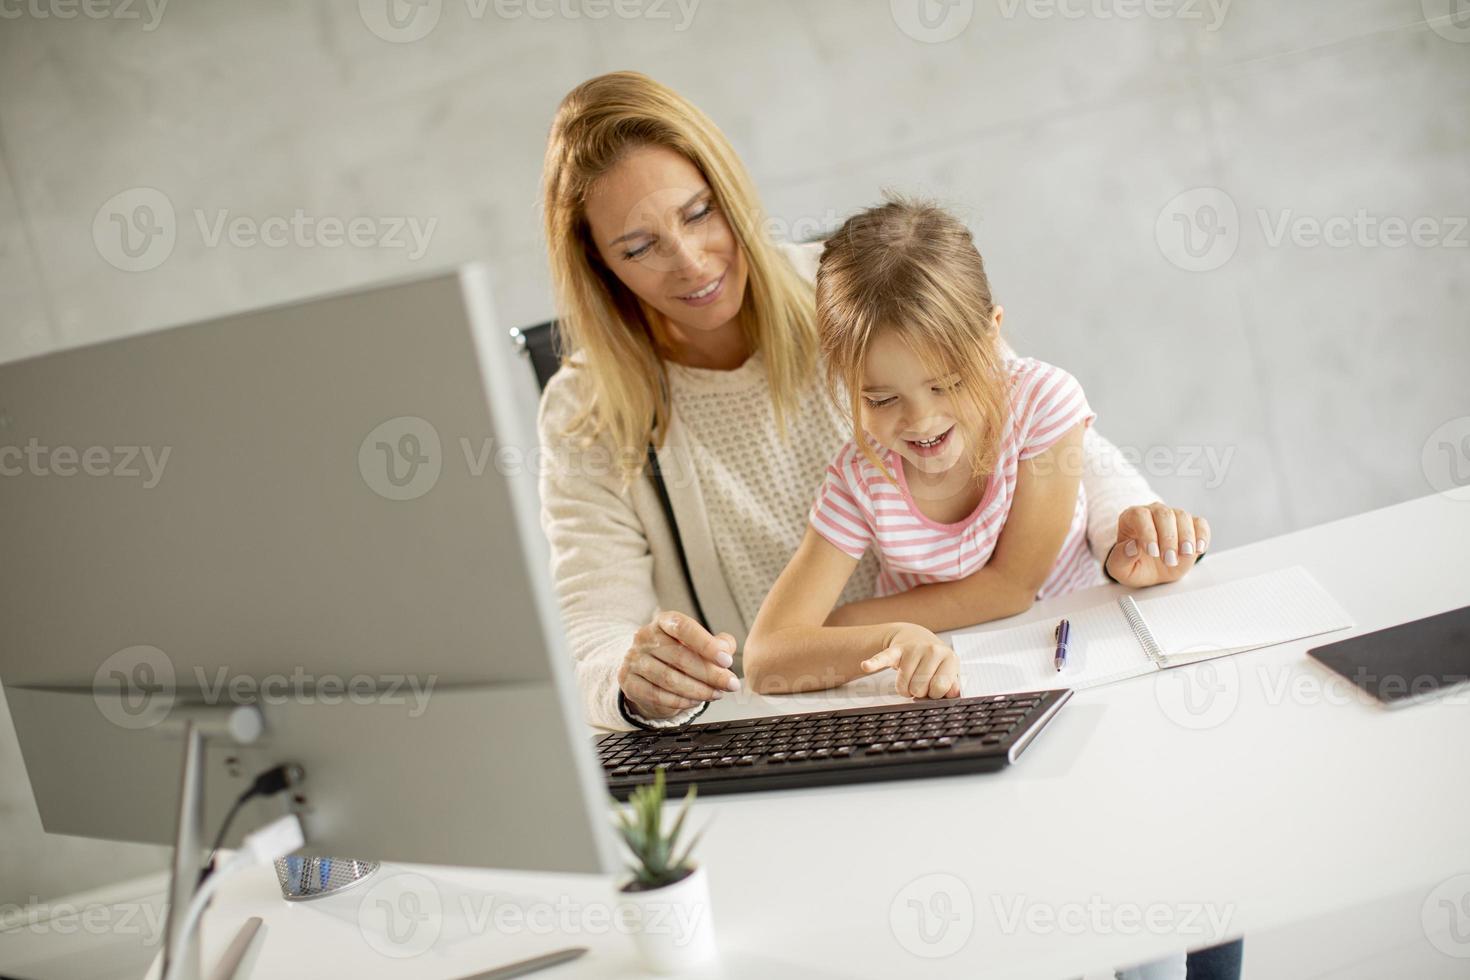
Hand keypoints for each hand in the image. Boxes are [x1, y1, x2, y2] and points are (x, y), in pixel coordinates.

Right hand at [618, 610, 740, 719]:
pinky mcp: (629, 683)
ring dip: (698, 690)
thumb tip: (726, 649)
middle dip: (710, 674)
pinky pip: (657, 695)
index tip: (727, 660)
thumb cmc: (679, 655)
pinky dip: (681, 701)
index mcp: (663, 622)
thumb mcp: (700, 645)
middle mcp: (644, 638)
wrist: (647, 674)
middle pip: (679, 656)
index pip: (683, 627)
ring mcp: (633, 660)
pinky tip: (696, 701)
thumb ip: (718, 644)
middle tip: (730, 684)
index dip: (706, 644)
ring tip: (717, 694)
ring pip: (669, 679)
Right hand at [858, 624, 962, 698]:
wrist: (914, 636)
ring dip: (903, 688)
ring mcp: (913, 649)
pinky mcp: (895, 650)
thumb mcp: (948, 670)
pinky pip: (883, 658)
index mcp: (949, 658)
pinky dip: (874, 663)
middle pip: (919, 689)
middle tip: (920, 681)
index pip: (940, 688)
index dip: (934, 694)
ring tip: (910, 678)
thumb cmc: (933, 660)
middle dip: (917, 691)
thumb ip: (952, 685)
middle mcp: (933, 650)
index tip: (933, 688)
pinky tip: (866, 665)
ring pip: (903, 685)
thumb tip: (953, 693)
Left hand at [1105, 502, 1210, 587]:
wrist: (1151, 569)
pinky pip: (1200, 523)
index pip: (1139, 515)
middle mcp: (1152, 512)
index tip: (1152, 552)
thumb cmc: (1134, 565)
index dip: (1147, 532)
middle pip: (1164, 514)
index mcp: (1131, 518)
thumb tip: (1132, 547)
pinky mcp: (1190, 526)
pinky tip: (1199, 548)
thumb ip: (1120, 558)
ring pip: (1182, 516)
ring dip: (1186, 537)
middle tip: (1169, 560)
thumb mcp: (1120, 568)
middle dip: (1169, 538)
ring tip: (1184, 555)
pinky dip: (1202, 535)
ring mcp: (1173, 517)